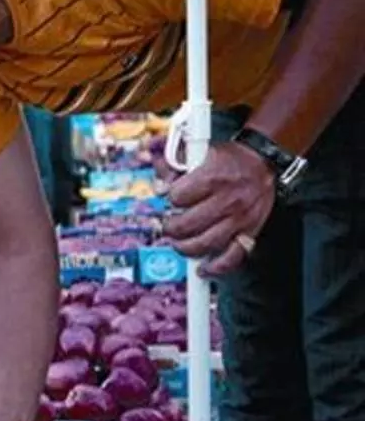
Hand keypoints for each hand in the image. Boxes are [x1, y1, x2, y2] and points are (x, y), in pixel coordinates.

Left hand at [162, 140, 274, 276]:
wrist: (262, 160)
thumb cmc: (229, 158)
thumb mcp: (199, 151)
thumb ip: (174, 166)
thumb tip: (159, 185)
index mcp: (212, 178)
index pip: (177, 197)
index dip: (169, 199)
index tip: (170, 199)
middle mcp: (226, 200)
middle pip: (186, 224)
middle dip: (170, 228)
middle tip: (168, 226)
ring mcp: (239, 218)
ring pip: (205, 243)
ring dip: (185, 248)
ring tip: (178, 244)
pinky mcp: (250, 230)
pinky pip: (233, 256)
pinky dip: (217, 267)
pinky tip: (203, 269)